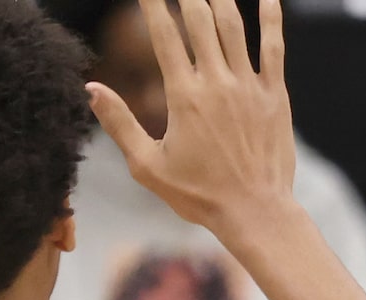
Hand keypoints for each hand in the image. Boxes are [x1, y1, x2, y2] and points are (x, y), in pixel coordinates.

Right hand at [89, 0, 296, 241]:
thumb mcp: (148, 166)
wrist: (254, 213)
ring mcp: (248, 86)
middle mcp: (216, 83)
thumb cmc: (199, 196)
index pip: (164, 34)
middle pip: (199, 19)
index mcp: (183, 96)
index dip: (153, 3)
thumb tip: (91, 90)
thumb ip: (120, 124)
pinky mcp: (275, 94)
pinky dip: (271, 15)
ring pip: (232, 24)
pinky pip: (273, 44)